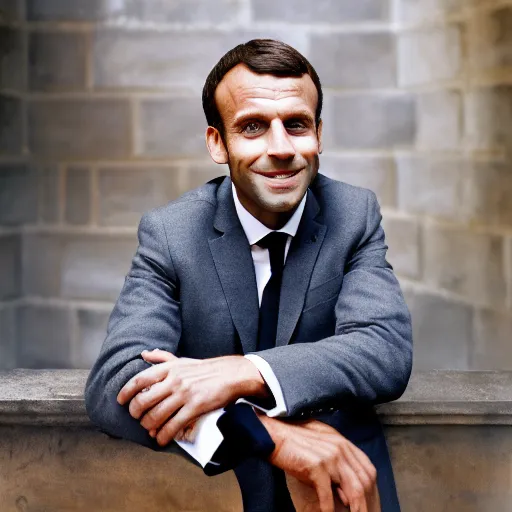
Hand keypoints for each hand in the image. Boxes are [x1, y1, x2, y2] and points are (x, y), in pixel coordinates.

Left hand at [117, 349, 266, 446]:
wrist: (231, 374)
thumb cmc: (204, 369)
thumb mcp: (182, 359)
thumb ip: (162, 357)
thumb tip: (144, 353)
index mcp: (169, 368)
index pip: (139, 379)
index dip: (126, 392)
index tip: (120, 401)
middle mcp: (174, 380)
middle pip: (143, 401)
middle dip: (135, 413)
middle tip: (137, 418)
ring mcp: (184, 394)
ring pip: (156, 416)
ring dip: (148, 427)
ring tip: (149, 429)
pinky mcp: (195, 407)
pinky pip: (173, 426)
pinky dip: (163, 436)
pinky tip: (161, 439)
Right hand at [259, 414, 379, 511]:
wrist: (275, 435)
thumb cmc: (295, 444)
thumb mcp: (322, 449)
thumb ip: (337, 465)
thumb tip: (346, 493)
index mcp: (343, 443)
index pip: (368, 469)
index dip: (372, 490)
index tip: (370, 504)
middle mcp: (341, 448)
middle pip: (364, 481)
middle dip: (366, 503)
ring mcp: (331, 456)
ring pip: (353, 490)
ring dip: (356, 509)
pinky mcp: (318, 466)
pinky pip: (328, 495)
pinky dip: (329, 510)